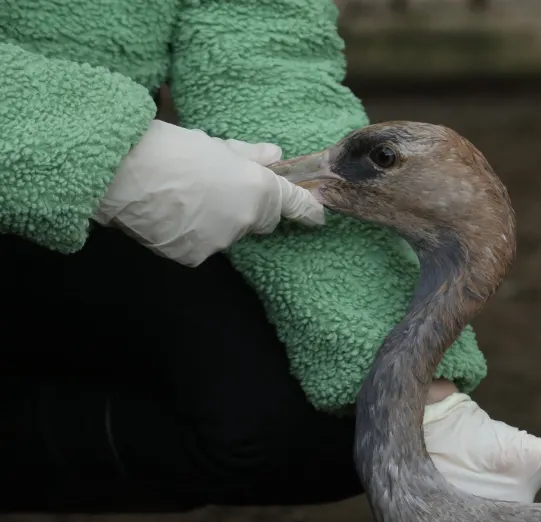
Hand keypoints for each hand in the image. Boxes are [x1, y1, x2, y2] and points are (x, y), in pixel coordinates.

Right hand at [92, 120, 324, 265]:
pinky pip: (199, 246)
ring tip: (181, 197)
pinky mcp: (193, 256)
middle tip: (212, 186)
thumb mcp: (213, 143)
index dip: (306, 209)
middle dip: (244, 206)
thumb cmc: (166, 148)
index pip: (292, 204)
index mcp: (258, 188)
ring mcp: (219, 241)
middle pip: (256, 220)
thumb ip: (248, 155)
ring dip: (213, 220)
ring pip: (226, 233)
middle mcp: (245, 219)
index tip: (317, 215)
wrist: (120, 171)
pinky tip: (168, 214)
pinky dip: (188, 234)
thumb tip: (273, 154)